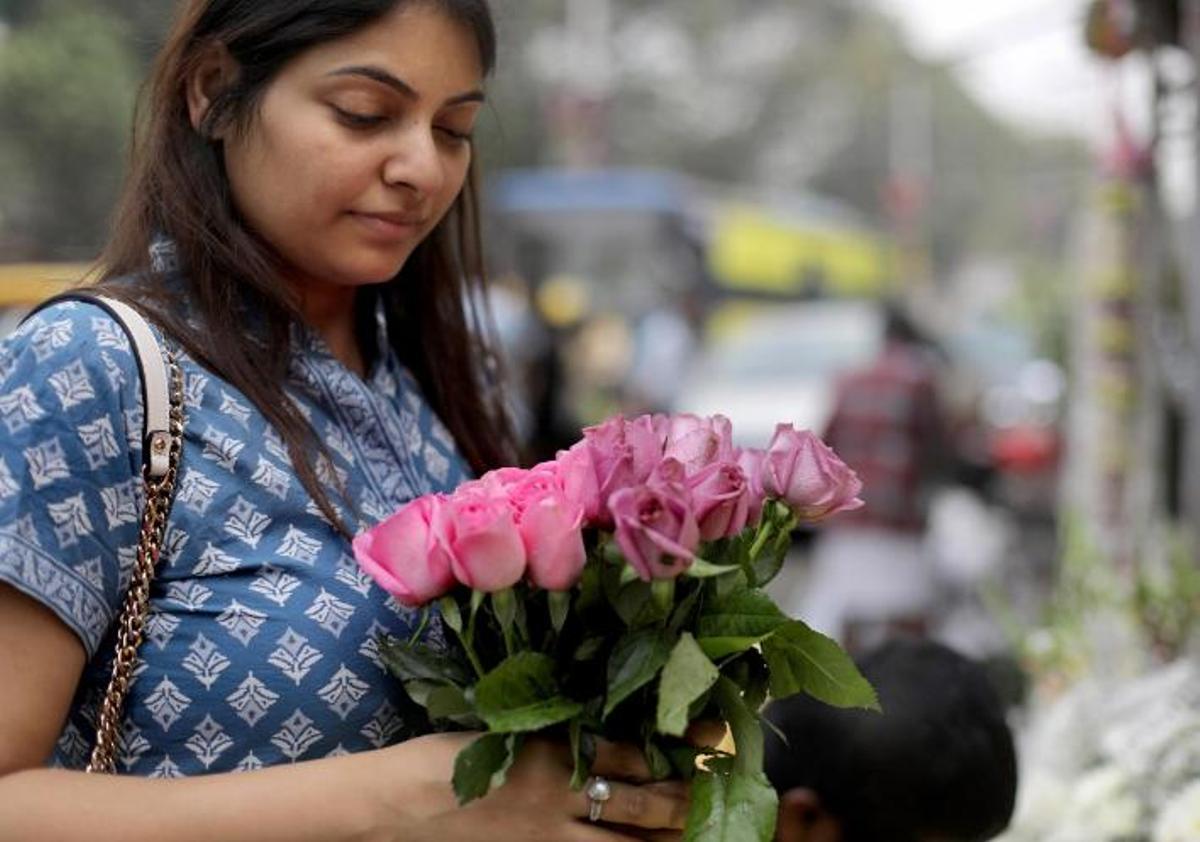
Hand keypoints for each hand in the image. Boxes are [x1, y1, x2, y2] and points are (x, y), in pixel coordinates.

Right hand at [374, 732, 690, 841]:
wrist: (401, 803)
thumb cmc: (447, 753)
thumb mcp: (508, 727)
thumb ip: (560, 727)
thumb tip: (612, 725)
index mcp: (556, 750)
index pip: (635, 750)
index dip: (680, 744)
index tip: (714, 734)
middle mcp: (563, 796)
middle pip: (643, 802)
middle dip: (687, 796)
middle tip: (723, 783)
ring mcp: (551, 837)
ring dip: (666, 834)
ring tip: (699, 824)